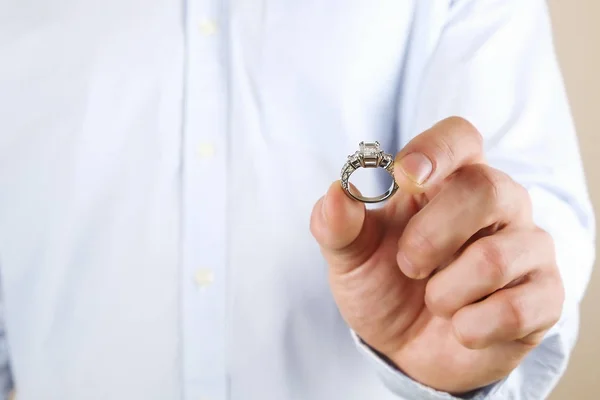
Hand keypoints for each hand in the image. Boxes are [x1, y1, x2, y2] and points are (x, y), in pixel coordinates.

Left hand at [310, 117, 563, 393]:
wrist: (407, 347)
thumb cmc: (385, 286)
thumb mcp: (351, 257)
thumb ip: (337, 225)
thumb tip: (336, 193)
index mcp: (448, 180)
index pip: (459, 137)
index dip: (436, 150)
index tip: (405, 177)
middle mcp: (498, 203)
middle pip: (485, 189)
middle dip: (432, 237)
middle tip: (409, 266)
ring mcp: (527, 247)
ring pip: (495, 257)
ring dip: (445, 293)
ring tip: (434, 301)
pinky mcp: (545, 296)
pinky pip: (515, 309)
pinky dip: (471, 327)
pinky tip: (461, 327)